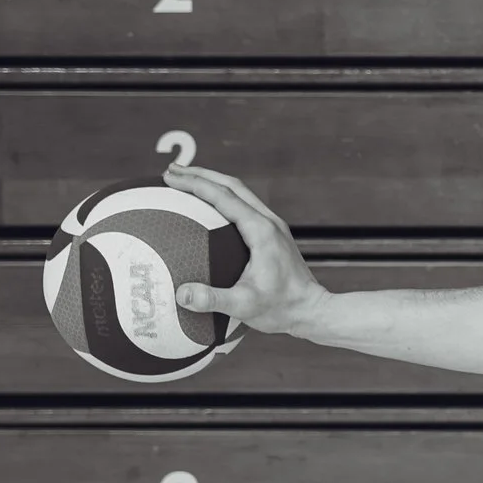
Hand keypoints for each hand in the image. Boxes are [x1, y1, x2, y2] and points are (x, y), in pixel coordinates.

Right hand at [158, 163, 327, 335]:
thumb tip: (182, 294)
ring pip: (240, 193)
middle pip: (232, 186)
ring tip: (186, 180)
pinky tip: (208, 207)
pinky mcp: (272, 234)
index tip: (170, 177)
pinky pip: (245, 206)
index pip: (224, 196)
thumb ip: (213, 299)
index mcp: (261, 231)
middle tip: (171, 171)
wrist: (311, 310)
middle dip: (200, 175)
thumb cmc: (282, 307)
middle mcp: (268, 222)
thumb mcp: (244, 305)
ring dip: (212, 183)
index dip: (195, 183)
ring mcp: (272, 226)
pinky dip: (223, 197)